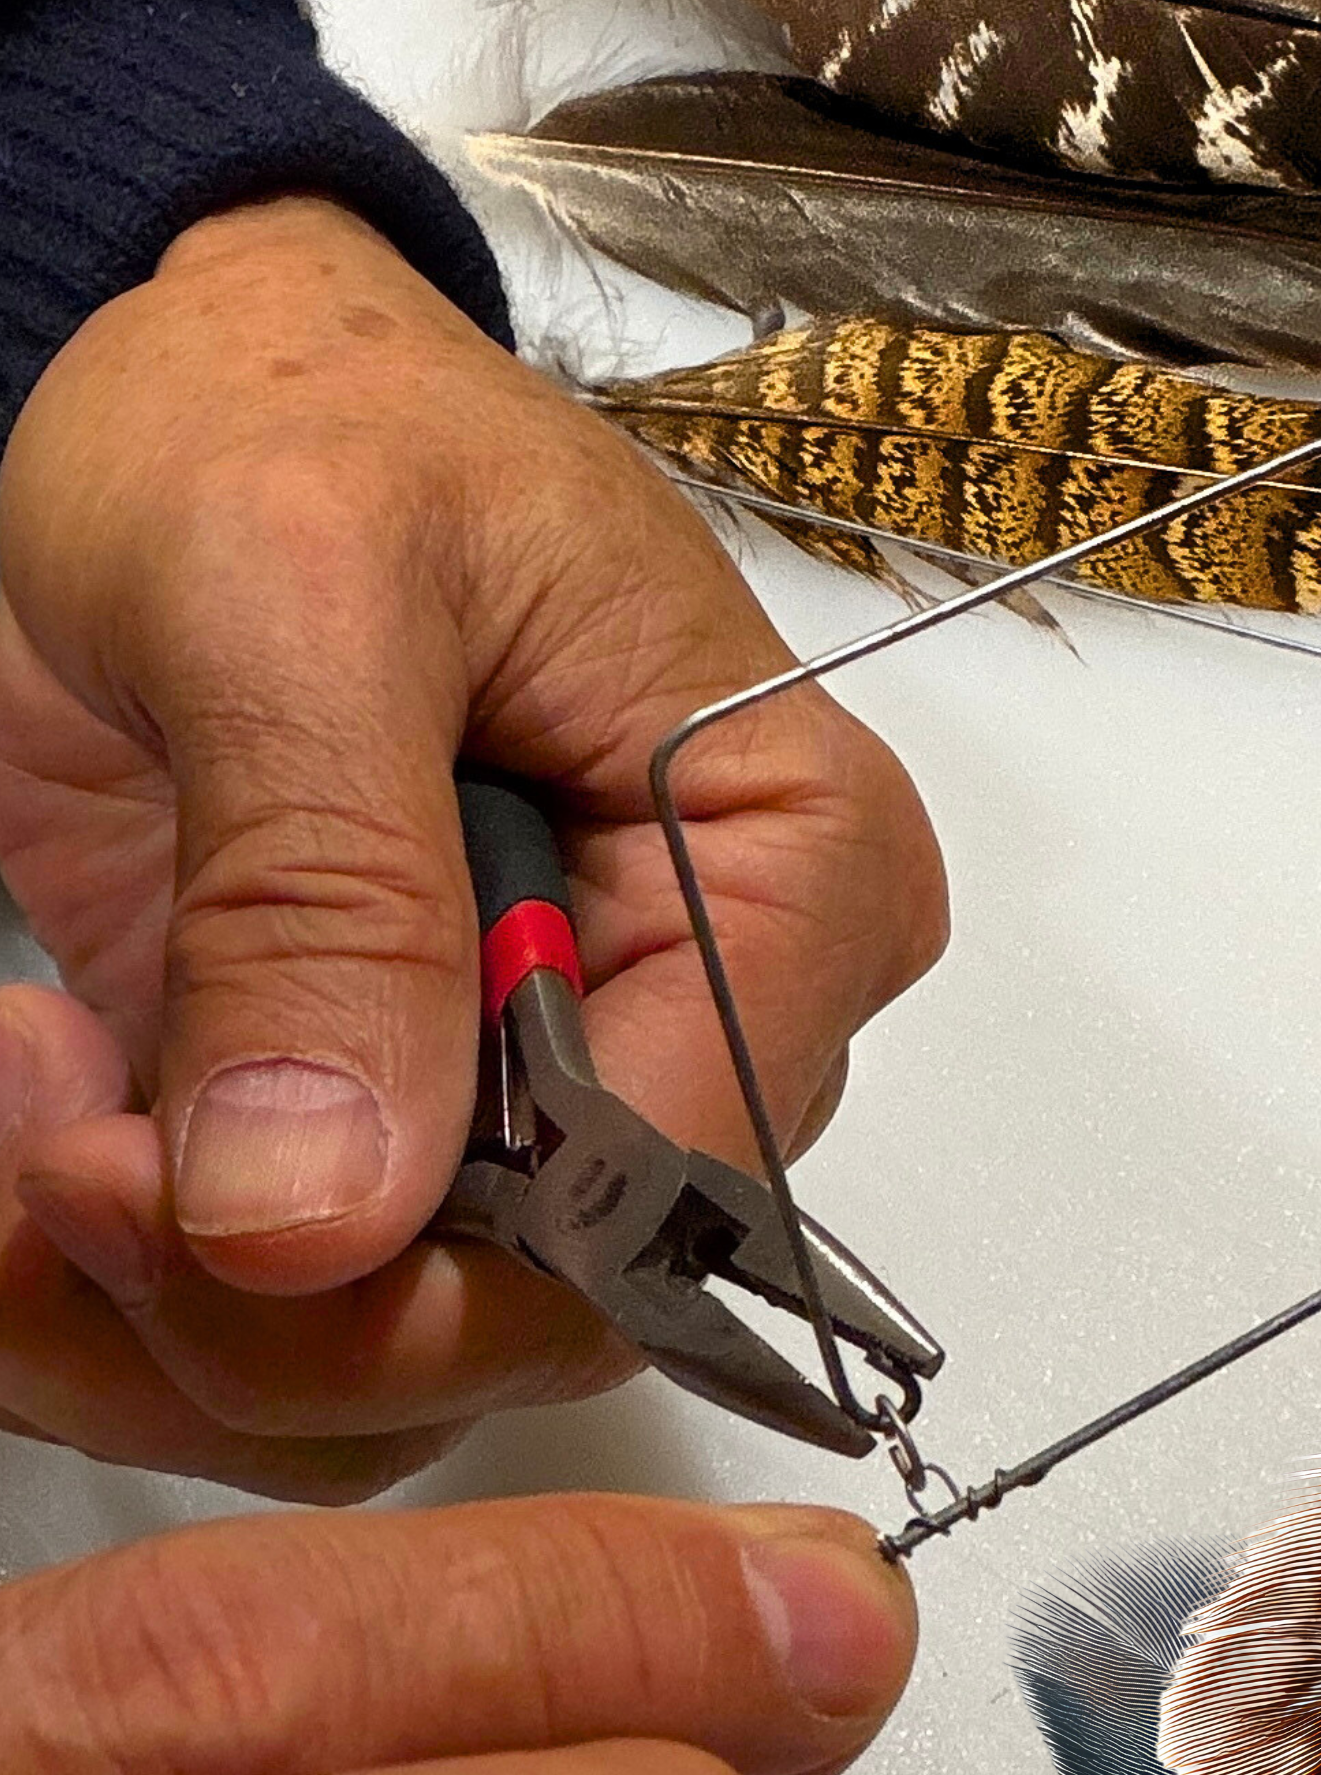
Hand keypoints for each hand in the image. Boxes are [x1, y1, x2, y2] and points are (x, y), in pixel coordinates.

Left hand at [0, 196, 946, 1496]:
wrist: (201, 406)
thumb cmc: (303, 420)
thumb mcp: (296, 594)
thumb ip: (326, 896)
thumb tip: (324, 1212)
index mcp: (790, 872)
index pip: (674, 1188)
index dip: (435, 1262)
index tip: (173, 1194)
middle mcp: (712, 1023)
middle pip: (543, 1313)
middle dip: (276, 1304)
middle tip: (53, 1148)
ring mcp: (561, 1099)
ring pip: (414, 1368)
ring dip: (177, 1320)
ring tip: (25, 1112)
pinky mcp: (413, 1133)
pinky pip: (314, 1323)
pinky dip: (147, 1298)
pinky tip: (50, 1129)